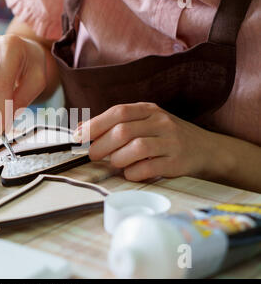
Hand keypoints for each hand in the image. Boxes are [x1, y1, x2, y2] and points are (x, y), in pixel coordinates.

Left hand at [73, 102, 216, 181]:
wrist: (205, 149)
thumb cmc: (166, 136)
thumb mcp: (144, 123)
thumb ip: (115, 124)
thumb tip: (81, 129)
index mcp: (148, 110)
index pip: (117, 112)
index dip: (95, 125)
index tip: (78, 137)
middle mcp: (160, 122)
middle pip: (123, 131)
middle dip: (101, 145)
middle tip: (93, 155)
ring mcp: (170, 142)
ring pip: (136, 148)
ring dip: (117, 159)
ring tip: (115, 163)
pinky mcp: (177, 162)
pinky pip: (148, 168)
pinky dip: (133, 172)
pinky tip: (130, 172)